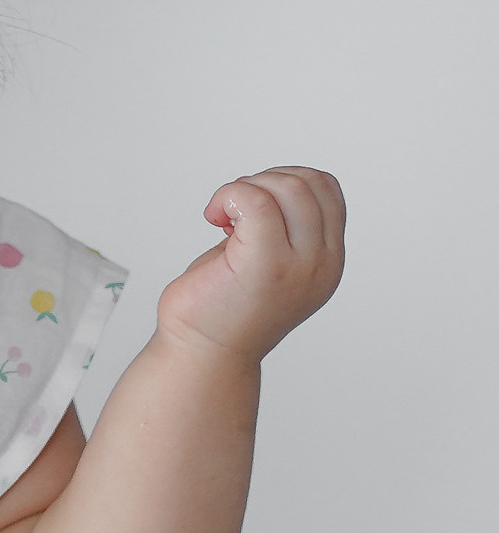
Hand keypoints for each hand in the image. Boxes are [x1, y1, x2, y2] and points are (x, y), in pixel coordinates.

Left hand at [155, 166, 344, 363]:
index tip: (252, 205)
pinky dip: (229, 195)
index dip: (285, 180)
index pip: (328, 190)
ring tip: (224, 216)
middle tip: (232, 209)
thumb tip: (273, 184)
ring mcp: (298, 265)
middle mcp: (322, 263)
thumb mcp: (267, 259)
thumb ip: (282, 228)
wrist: (203, 352)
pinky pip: (255, 201)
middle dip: (263, 181)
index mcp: (327, 259)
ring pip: (288, 188)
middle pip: (310, 183)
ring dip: (245, 188)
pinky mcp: (264, 265)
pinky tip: (214, 218)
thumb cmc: (222, 306)